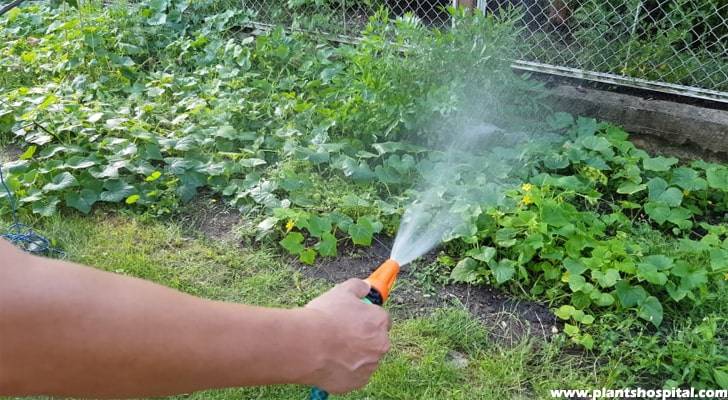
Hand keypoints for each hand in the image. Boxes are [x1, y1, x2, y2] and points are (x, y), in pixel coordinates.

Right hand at [303, 279, 391, 393]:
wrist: (307, 345)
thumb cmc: (324, 317)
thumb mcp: (341, 292)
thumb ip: (358, 286)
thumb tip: (365, 287)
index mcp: (380, 322)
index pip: (382, 319)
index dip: (367, 319)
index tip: (356, 320)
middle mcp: (380, 345)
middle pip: (376, 341)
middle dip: (363, 338)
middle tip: (342, 335)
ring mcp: (370, 366)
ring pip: (365, 360)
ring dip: (355, 355)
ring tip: (332, 348)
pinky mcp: (357, 382)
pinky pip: (354, 376)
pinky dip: (345, 370)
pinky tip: (330, 362)